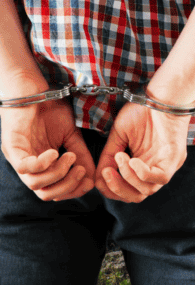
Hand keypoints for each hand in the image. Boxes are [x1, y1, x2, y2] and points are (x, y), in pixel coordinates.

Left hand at [0, 84, 94, 201]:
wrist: (35, 90)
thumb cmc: (51, 111)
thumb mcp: (72, 136)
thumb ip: (82, 156)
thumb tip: (92, 178)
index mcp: (41, 166)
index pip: (53, 192)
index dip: (72, 190)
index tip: (89, 179)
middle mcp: (28, 166)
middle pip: (44, 194)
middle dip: (67, 186)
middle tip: (81, 169)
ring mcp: (19, 158)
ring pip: (34, 184)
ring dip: (58, 174)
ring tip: (70, 156)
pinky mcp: (12, 147)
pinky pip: (25, 167)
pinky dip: (43, 164)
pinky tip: (55, 151)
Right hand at [95, 102, 189, 202]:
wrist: (161, 96)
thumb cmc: (142, 112)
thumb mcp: (119, 136)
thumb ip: (109, 157)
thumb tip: (97, 179)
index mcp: (144, 166)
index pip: (128, 191)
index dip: (112, 189)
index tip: (100, 175)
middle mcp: (156, 169)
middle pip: (137, 196)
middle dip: (117, 188)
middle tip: (106, 172)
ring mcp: (167, 165)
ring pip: (147, 190)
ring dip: (127, 178)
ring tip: (119, 157)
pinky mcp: (175, 159)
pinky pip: (160, 178)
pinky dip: (142, 173)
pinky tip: (132, 160)